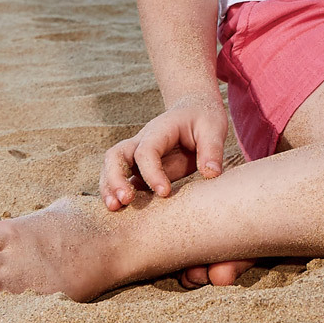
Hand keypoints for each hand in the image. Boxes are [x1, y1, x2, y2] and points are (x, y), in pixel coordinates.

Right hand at [100, 91, 227, 210]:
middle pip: (116, 155)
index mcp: (160, 129)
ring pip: (112, 167)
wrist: (194, 110)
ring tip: (115, 209)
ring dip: (109, 188)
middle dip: (115, 178)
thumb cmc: (203, 119)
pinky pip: (122, 181)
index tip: (164, 193)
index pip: (146, 151)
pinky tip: (123, 213)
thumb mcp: (214, 127)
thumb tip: (211, 174)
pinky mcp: (140, 169)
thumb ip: (212, 149)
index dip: (152, 172)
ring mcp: (137, 155)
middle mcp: (142, 141)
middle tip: (124, 201)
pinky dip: (117, 194)